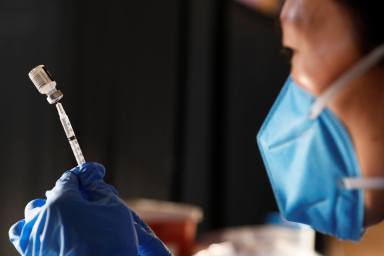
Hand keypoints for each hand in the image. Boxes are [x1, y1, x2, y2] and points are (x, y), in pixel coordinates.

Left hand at [9, 162, 170, 255]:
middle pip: (54, 195)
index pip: (70, 178)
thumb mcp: (112, 206)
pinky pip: (22, 235)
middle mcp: (42, 217)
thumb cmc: (113, 240)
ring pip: (34, 213)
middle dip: (73, 193)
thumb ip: (97, 186)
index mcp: (61, 201)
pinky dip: (34, 228)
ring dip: (50, 209)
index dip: (87, 175)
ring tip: (70, 215)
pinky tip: (52, 229)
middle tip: (92, 201)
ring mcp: (35, 238)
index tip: (98, 175)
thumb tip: (91, 172)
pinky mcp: (34, 253)